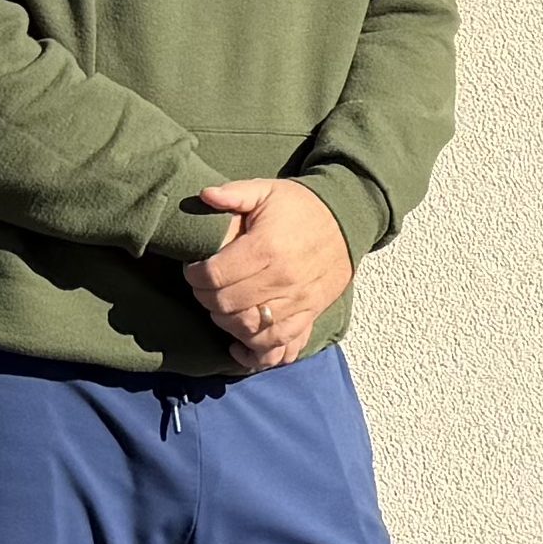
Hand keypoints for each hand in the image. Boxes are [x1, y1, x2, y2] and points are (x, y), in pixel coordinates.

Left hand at [184, 178, 349, 370]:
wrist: (348, 220)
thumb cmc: (301, 207)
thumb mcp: (267, 190)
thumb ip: (235, 193)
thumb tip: (205, 196)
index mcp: (267, 248)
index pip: (214, 276)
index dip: (195, 276)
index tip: (195, 269)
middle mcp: (283, 279)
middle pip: (226, 305)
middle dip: (205, 298)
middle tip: (206, 287)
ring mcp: (299, 302)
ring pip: (249, 330)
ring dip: (226, 323)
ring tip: (222, 307)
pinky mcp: (310, 315)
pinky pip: (280, 347)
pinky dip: (256, 353)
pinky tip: (239, 346)